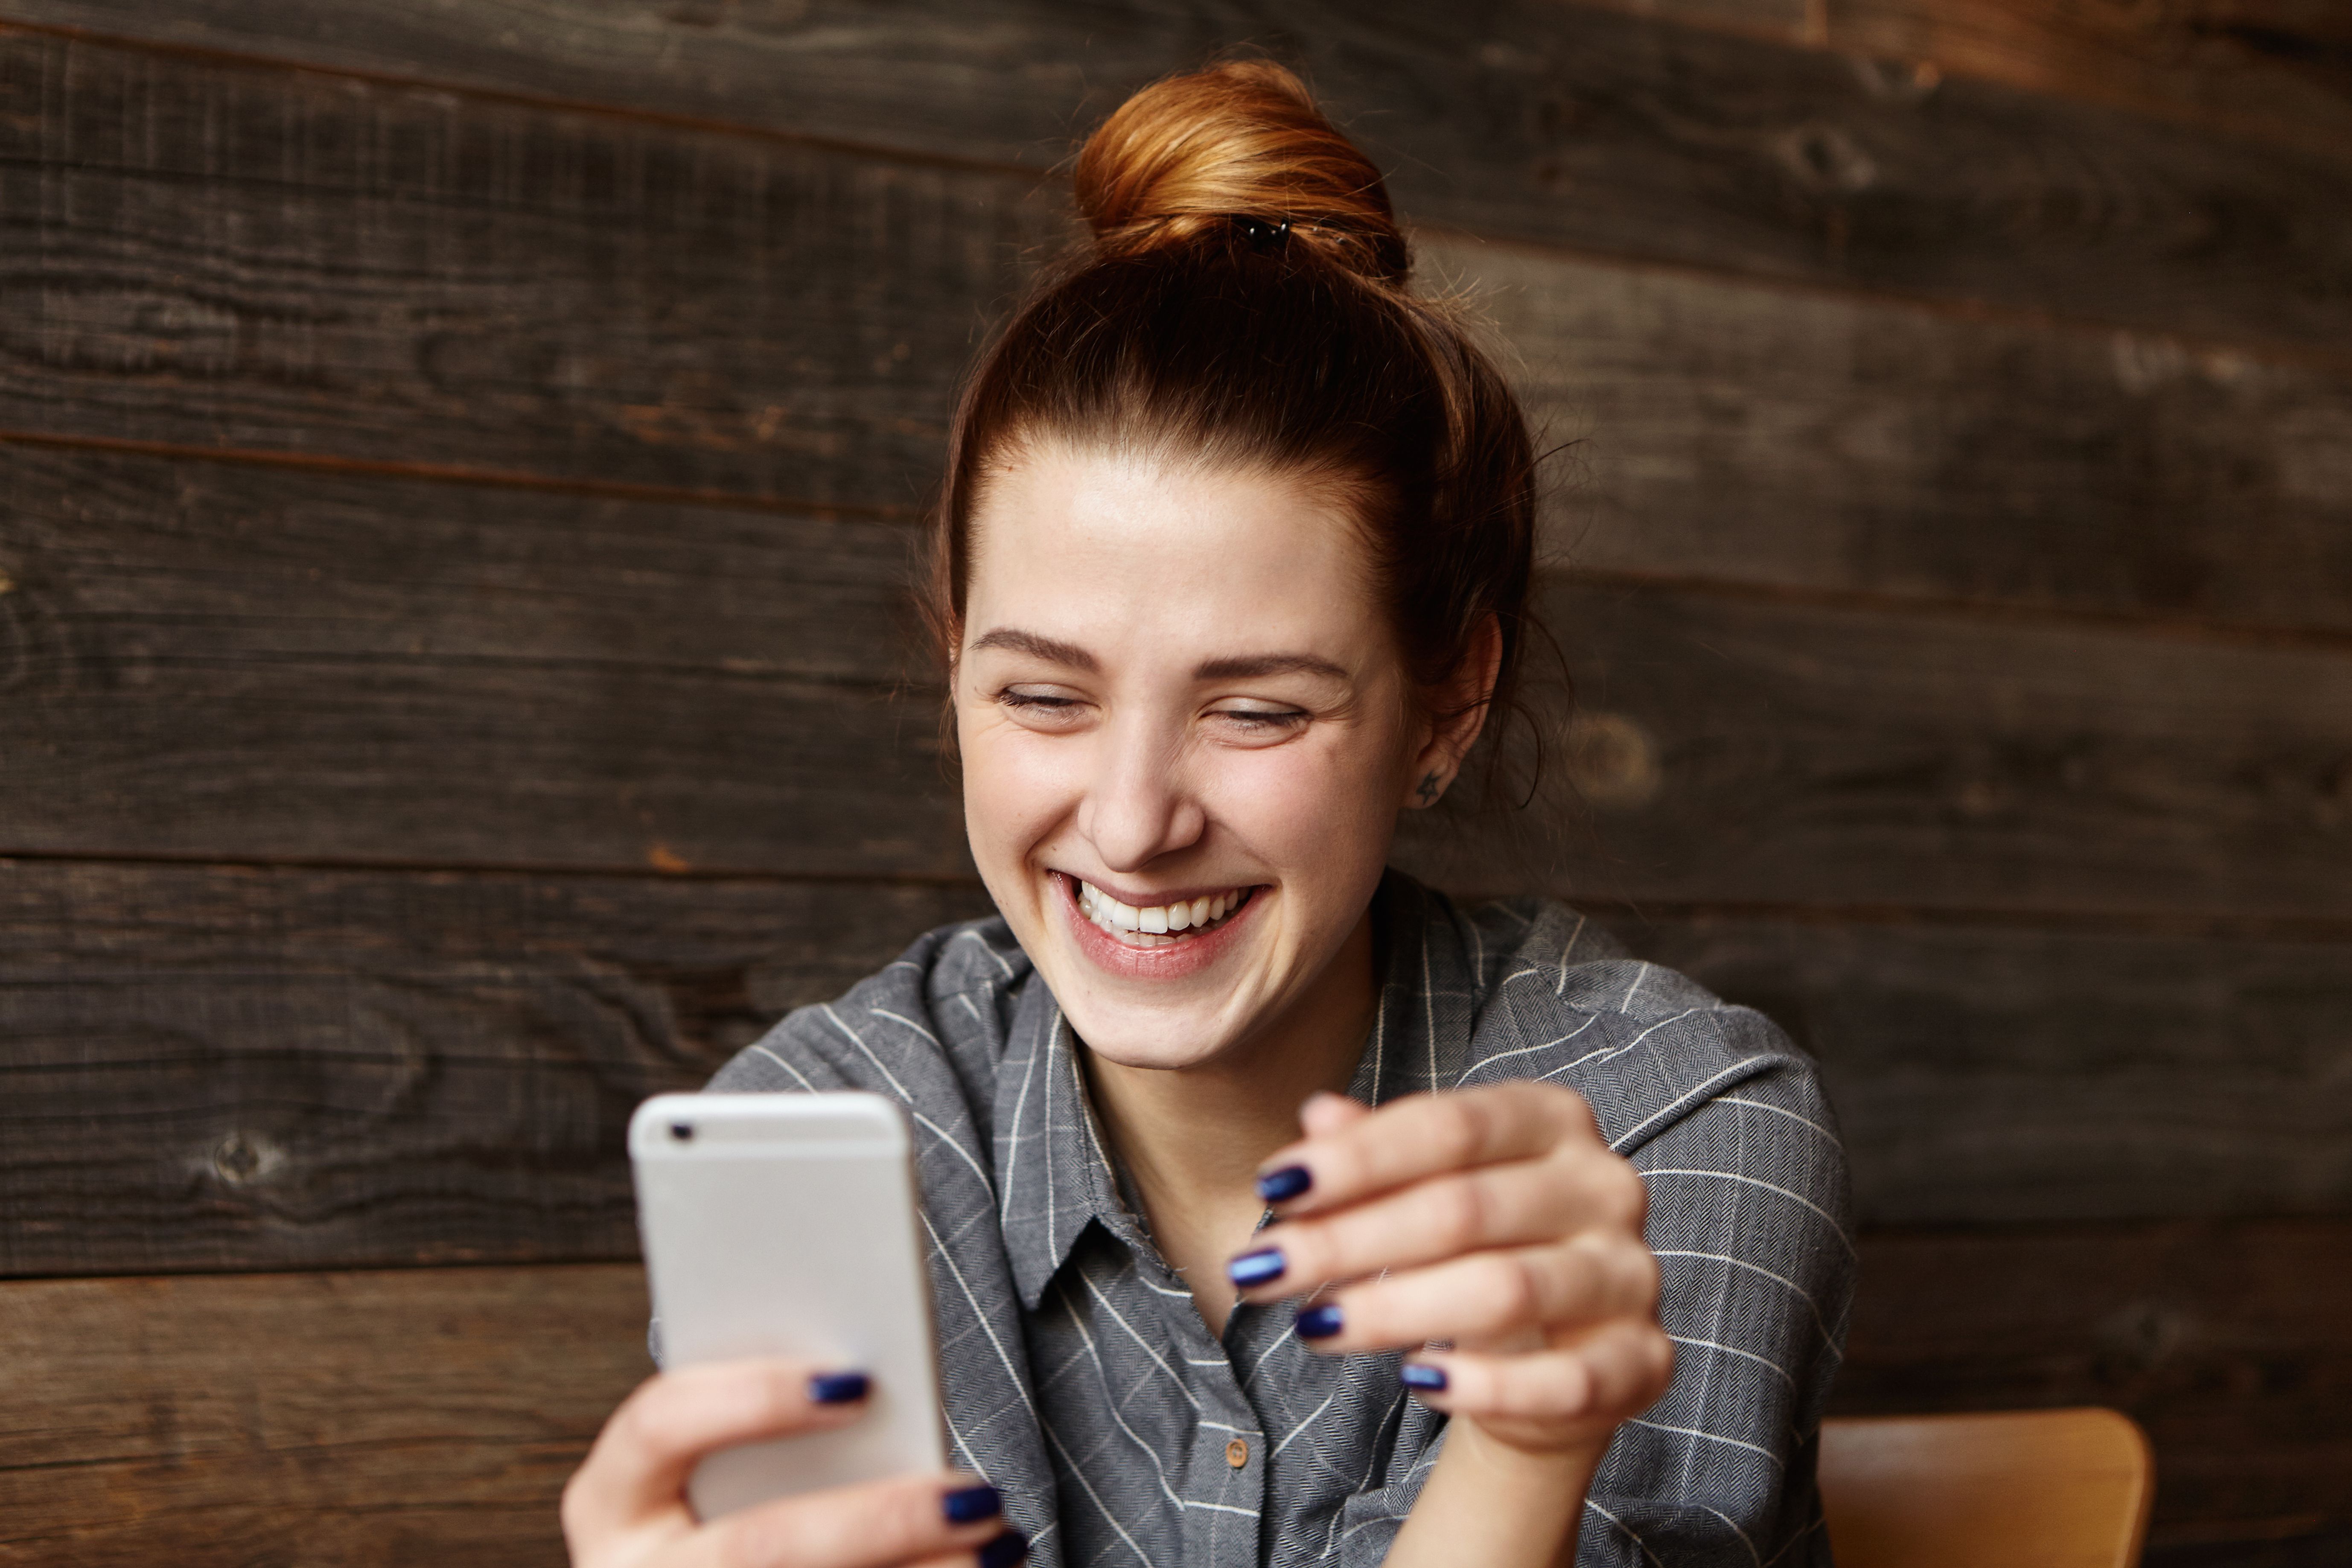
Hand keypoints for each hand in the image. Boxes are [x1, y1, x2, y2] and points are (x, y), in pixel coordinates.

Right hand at [561, 1358, 1026, 1567]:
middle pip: (759, 1547)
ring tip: (997, 1542)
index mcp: (612, 1503)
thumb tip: (874, 1386)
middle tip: (974, 1495)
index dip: (751, 1398)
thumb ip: (785, 1428)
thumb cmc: (736, 1508)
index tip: (857, 1382)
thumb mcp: (729, 1469)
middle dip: (881, 1521)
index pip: (660, 1424)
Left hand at [1229, 1085, 1671, 1457]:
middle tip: (1261, 1270)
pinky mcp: (1642, 1361)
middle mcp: (1604, 1186)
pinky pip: (1563, 1380)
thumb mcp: (1425, 1188)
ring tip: (1314, 1326)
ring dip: (1394, 1309)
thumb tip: (1317, 1114)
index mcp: (1553, 1120)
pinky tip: (1416, 1383)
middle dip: (1347, 1240)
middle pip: (1462, 1209)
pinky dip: (1485, 1387)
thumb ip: (1377, 1154)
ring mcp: (1630, 1274)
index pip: (1447, 1127)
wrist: (1553, 1350)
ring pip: (1503, 1290)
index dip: (1355, 1158)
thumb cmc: (1476, 1247)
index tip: (1272, 1188)